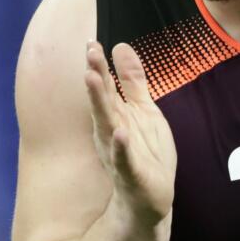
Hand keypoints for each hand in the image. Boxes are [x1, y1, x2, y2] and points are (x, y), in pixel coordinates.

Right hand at [85, 41, 175, 222]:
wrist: (150, 198)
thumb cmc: (144, 152)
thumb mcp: (143, 110)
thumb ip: (132, 81)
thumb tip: (120, 46)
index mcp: (116, 115)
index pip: (106, 87)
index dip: (99, 65)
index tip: (91, 42)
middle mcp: (112, 131)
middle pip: (102, 100)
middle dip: (96, 76)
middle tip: (89, 52)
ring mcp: (119, 152)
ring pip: (107, 125)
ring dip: (99, 103)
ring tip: (93, 79)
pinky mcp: (131, 174)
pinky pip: (124, 159)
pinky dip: (121, 147)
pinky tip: (120, 133)